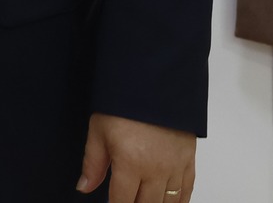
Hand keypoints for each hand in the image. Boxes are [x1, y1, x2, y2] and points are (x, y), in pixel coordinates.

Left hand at [77, 112, 195, 201]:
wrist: (154, 81)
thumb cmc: (123, 102)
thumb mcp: (99, 130)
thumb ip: (92, 164)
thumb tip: (84, 187)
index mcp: (130, 163)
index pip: (122, 202)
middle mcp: (155, 169)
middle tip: (127, 199)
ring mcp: (175, 166)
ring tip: (144, 200)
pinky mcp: (189, 160)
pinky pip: (187, 191)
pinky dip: (179, 202)